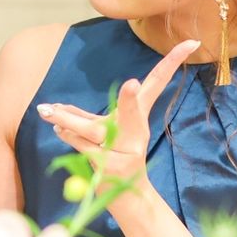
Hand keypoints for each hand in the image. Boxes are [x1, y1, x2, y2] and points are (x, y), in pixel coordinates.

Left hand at [39, 39, 199, 186]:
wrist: (125, 195)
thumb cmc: (113, 156)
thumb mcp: (103, 132)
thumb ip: (83, 118)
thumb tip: (58, 107)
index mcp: (138, 116)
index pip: (158, 82)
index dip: (173, 61)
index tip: (190, 42)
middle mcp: (137, 132)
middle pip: (132, 111)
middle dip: (129, 100)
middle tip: (131, 84)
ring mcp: (127, 151)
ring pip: (94, 130)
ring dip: (68, 120)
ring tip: (47, 110)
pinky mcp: (112, 167)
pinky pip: (83, 147)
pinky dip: (68, 138)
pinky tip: (58, 130)